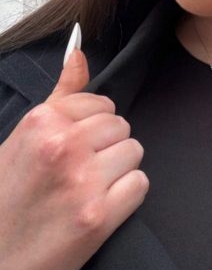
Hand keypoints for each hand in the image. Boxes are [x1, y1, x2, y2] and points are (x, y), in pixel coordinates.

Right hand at [0, 45, 148, 269]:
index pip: (103, 104)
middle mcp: (63, 146)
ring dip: (118, 170)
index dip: (93, 127)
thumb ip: (60, 95)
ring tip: (90, 188)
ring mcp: (82, 182)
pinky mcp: (98, 218)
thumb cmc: (6, 199)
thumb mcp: (22, 139)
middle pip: (121, 126)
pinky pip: (140, 185)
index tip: (75, 148)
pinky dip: (126, 197)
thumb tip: (79, 51)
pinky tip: (101, 207)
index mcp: (42, 122)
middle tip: (81, 171)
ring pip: (134, 152)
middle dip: (107, 147)